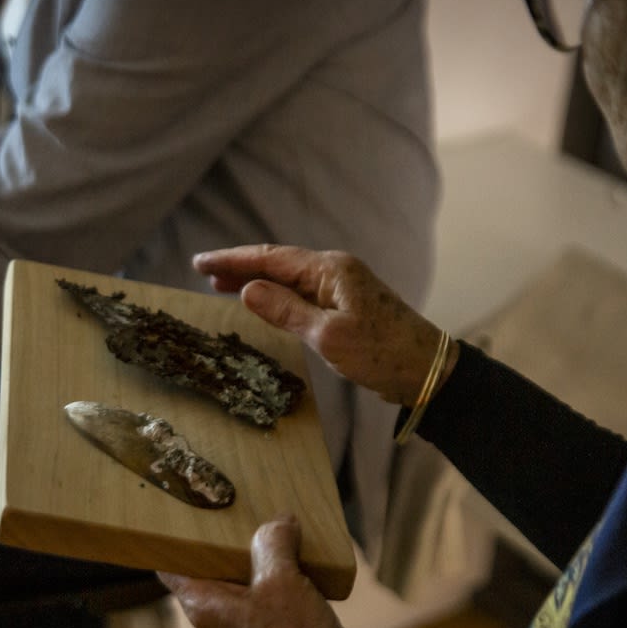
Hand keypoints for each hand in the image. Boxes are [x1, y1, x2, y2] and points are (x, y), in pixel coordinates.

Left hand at [160, 516, 386, 627]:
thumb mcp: (278, 580)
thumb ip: (272, 543)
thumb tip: (279, 521)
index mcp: (204, 603)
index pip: (170, 565)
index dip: (168, 538)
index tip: (172, 508)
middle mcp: (221, 610)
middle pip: (209, 563)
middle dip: (219, 534)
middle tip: (228, 498)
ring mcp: (249, 616)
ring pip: (244, 570)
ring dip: (257, 547)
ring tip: (267, 513)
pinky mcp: (277, 619)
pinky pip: (272, 581)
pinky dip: (281, 563)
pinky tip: (296, 541)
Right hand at [194, 245, 454, 404]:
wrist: (426, 369)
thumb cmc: (381, 353)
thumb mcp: (327, 336)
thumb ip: (285, 311)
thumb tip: (247, 290)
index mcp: (330, 270)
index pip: (271, 258)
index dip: (233, 260)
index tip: (201, 262)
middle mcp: (334, 270)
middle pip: (277, 262)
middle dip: (240, 267)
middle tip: (203, 272)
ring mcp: (341, 287)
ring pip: (288, 277)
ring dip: (256, 280)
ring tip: (222, 285)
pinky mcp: (345, 305)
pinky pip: (301, 292)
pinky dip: (276, 294)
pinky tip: (263, 300)